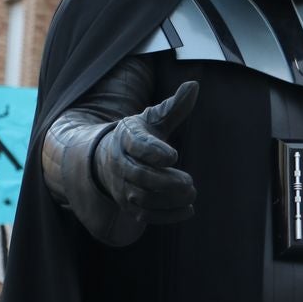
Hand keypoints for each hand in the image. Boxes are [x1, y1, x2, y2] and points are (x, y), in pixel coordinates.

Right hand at [92, 81, 197, 223]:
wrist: (108, 161)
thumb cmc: (138, 137)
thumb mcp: (152, 119)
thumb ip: (173, 107)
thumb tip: (194, 85)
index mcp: (126, 138)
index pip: (136, 145)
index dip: (153, 151)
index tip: (174, 155)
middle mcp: (120, 164)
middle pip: (139, 176)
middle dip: (165, 181)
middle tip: (189, 182)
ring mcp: (123, 187)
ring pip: (142, 198)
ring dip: (168, 199)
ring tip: (191, 193)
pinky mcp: (129, 206)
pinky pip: (146, 216)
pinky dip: (168, 216)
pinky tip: (189, 210)